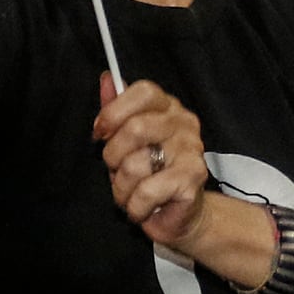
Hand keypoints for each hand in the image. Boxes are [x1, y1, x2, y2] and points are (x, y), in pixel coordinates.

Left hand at [95, 74, 211, 247]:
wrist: (182, 214)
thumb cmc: (151, 174)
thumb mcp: (127, 140)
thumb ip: (117, 109)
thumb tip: (106, 79)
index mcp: (168, 107)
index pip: (143, 91)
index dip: (114, 112)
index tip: (100, 133)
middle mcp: (184, 123)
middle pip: (134, 128)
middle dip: (113, 157)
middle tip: (118, 171)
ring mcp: (191, 150)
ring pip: (134, 165)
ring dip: (122, 189)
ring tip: (131, 194)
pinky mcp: (193, 179)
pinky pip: (146, 193)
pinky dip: (135, 207)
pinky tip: (144, 207)